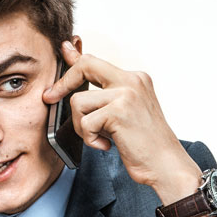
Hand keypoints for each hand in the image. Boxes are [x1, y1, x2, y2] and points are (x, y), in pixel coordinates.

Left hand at [43, 41, 215, 216]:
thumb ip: (104, 96)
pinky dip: (90, 139)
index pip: (96, 61)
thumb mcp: (124, 113)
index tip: (63, 52)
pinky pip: (85, 123)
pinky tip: (107, 145)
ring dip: (81, 126)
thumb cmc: (145, 144)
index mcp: (135, 79)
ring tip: (100, 137)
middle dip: (63, 84)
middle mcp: (132, 81)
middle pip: (85, 66)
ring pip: (78, 101)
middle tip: (50, 97)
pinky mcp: (119, 112)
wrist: (166, 165)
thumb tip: (80, 86)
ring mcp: (126, 94)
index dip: (74, 58)